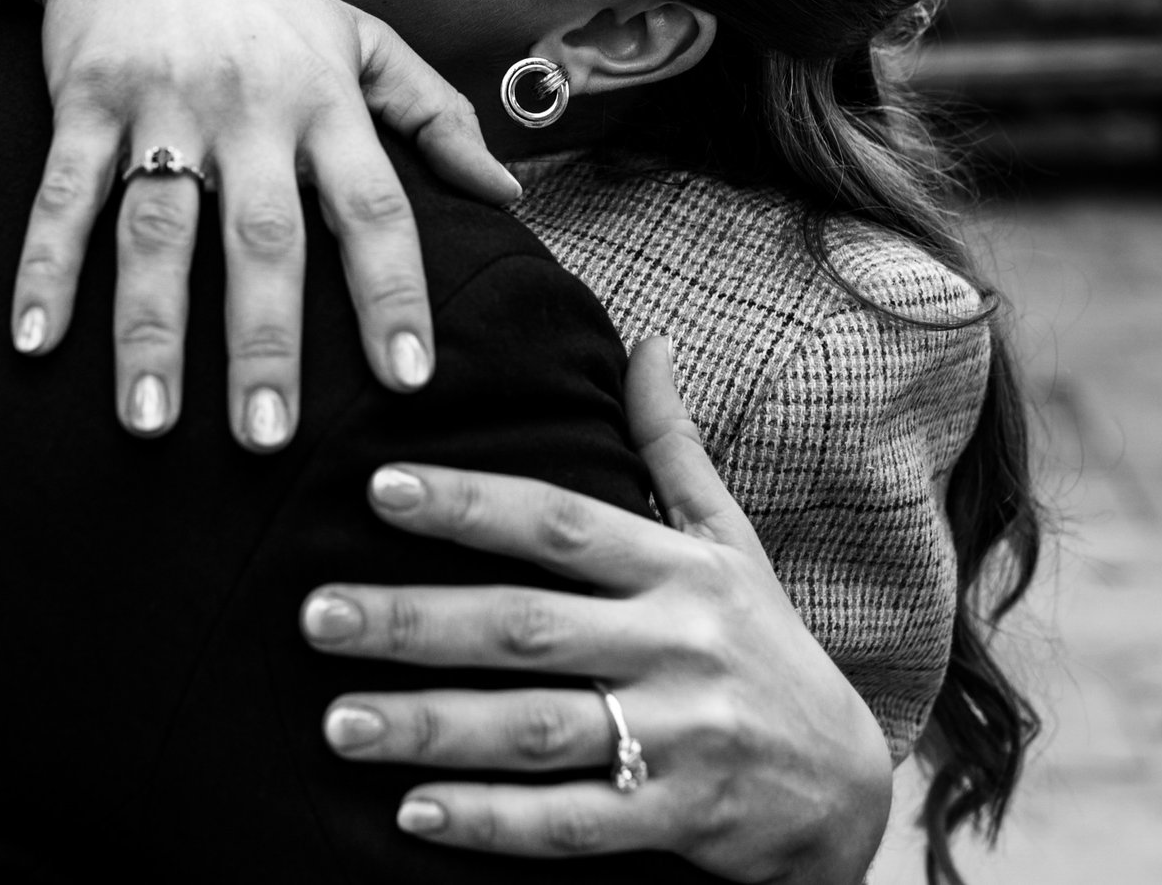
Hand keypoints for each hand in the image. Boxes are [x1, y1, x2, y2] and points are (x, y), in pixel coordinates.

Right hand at [15, 0, 521, 449]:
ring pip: (158, 228)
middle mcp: (251, 106)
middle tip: (269, 441)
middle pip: (263, 236)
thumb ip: (436, 119)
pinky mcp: (84, 98)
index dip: (393, 293)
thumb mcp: (362, 40)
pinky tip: (33, 342)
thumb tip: (510, 197)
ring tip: (148, 423)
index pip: (375, 207)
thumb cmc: (262, 3)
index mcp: (327, 100)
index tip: (410, 380)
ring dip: (150, 328)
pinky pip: (63, 194)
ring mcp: (163, 103)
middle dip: (266, 341)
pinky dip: (45, 267)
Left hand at [299, 336, 892, 880]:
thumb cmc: (762, 647)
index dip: (471, 504)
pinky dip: (493, 821)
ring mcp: (682, 735)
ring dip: (433, 726)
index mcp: (678, 569)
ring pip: (537, 728)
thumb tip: (647, 339)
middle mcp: (678, 643)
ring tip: (337, 723)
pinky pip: (574, 823)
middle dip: (415, 620)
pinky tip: (414, 813)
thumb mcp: (731, 542)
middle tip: (316, 615)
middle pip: (526, 627)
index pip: (561, 524)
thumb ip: (674, 447)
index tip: (380, 488)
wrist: (845, 791)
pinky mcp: (682, 818)